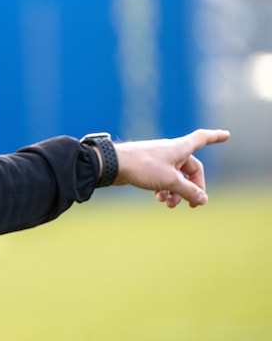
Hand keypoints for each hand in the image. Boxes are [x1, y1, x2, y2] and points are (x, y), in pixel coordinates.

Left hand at [112, 129, 230, 207]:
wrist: (113, 164)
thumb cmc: (143, 167)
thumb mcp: (170, 181)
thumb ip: (188, 191)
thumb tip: (203, 200)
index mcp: (180, 148)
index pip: (203, 139)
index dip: (215, 137)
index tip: (227, 135)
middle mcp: (171, 151)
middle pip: (191, 169)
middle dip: (192, 187)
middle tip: (192, 206)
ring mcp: (159, 158)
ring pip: (176, 176)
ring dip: (176, 191)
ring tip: (168, 204)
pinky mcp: (147, 166)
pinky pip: (163, 178)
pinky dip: (164, 188)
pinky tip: (158, 197)